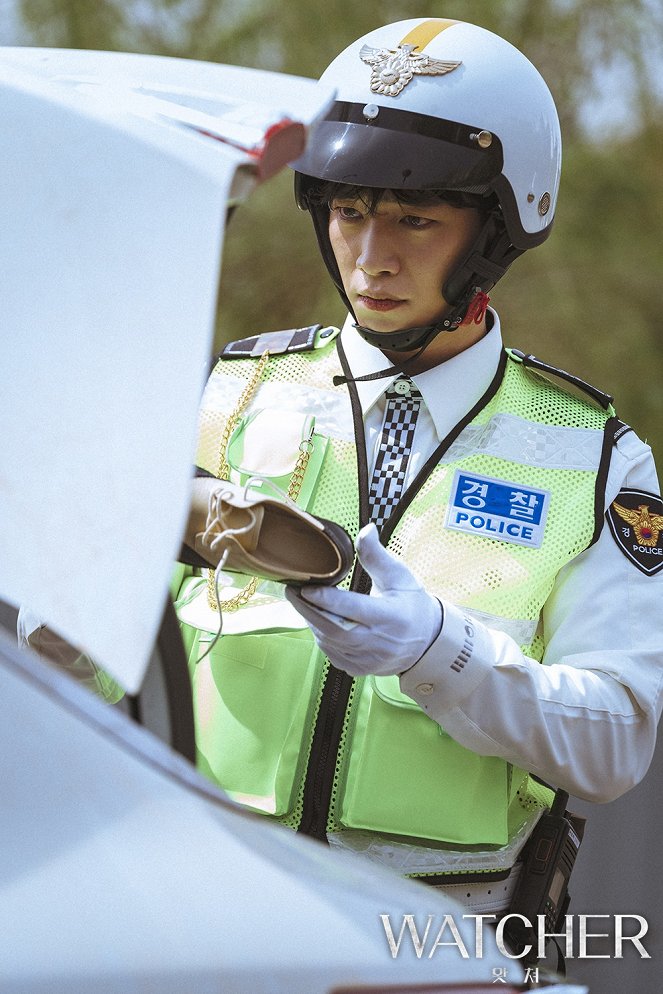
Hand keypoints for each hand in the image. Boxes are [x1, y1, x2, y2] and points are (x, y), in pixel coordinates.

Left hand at [284, 522, 441, 675]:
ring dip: (312, 622)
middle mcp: (379, 642)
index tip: (306, 586)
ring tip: (301, 602)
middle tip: (292, 591)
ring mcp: (369, 660)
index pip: (351, 609)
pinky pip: (333, 654)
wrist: (428, 642)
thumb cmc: (412, 604)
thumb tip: (366, 529)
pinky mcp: (361, 669)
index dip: (325, 598)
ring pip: (330, 643)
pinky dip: (321, 636)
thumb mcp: (400, 576)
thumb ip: (377, 555)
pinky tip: (316, 621)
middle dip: (308, 610)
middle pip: (334, 629)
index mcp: (391, 617)